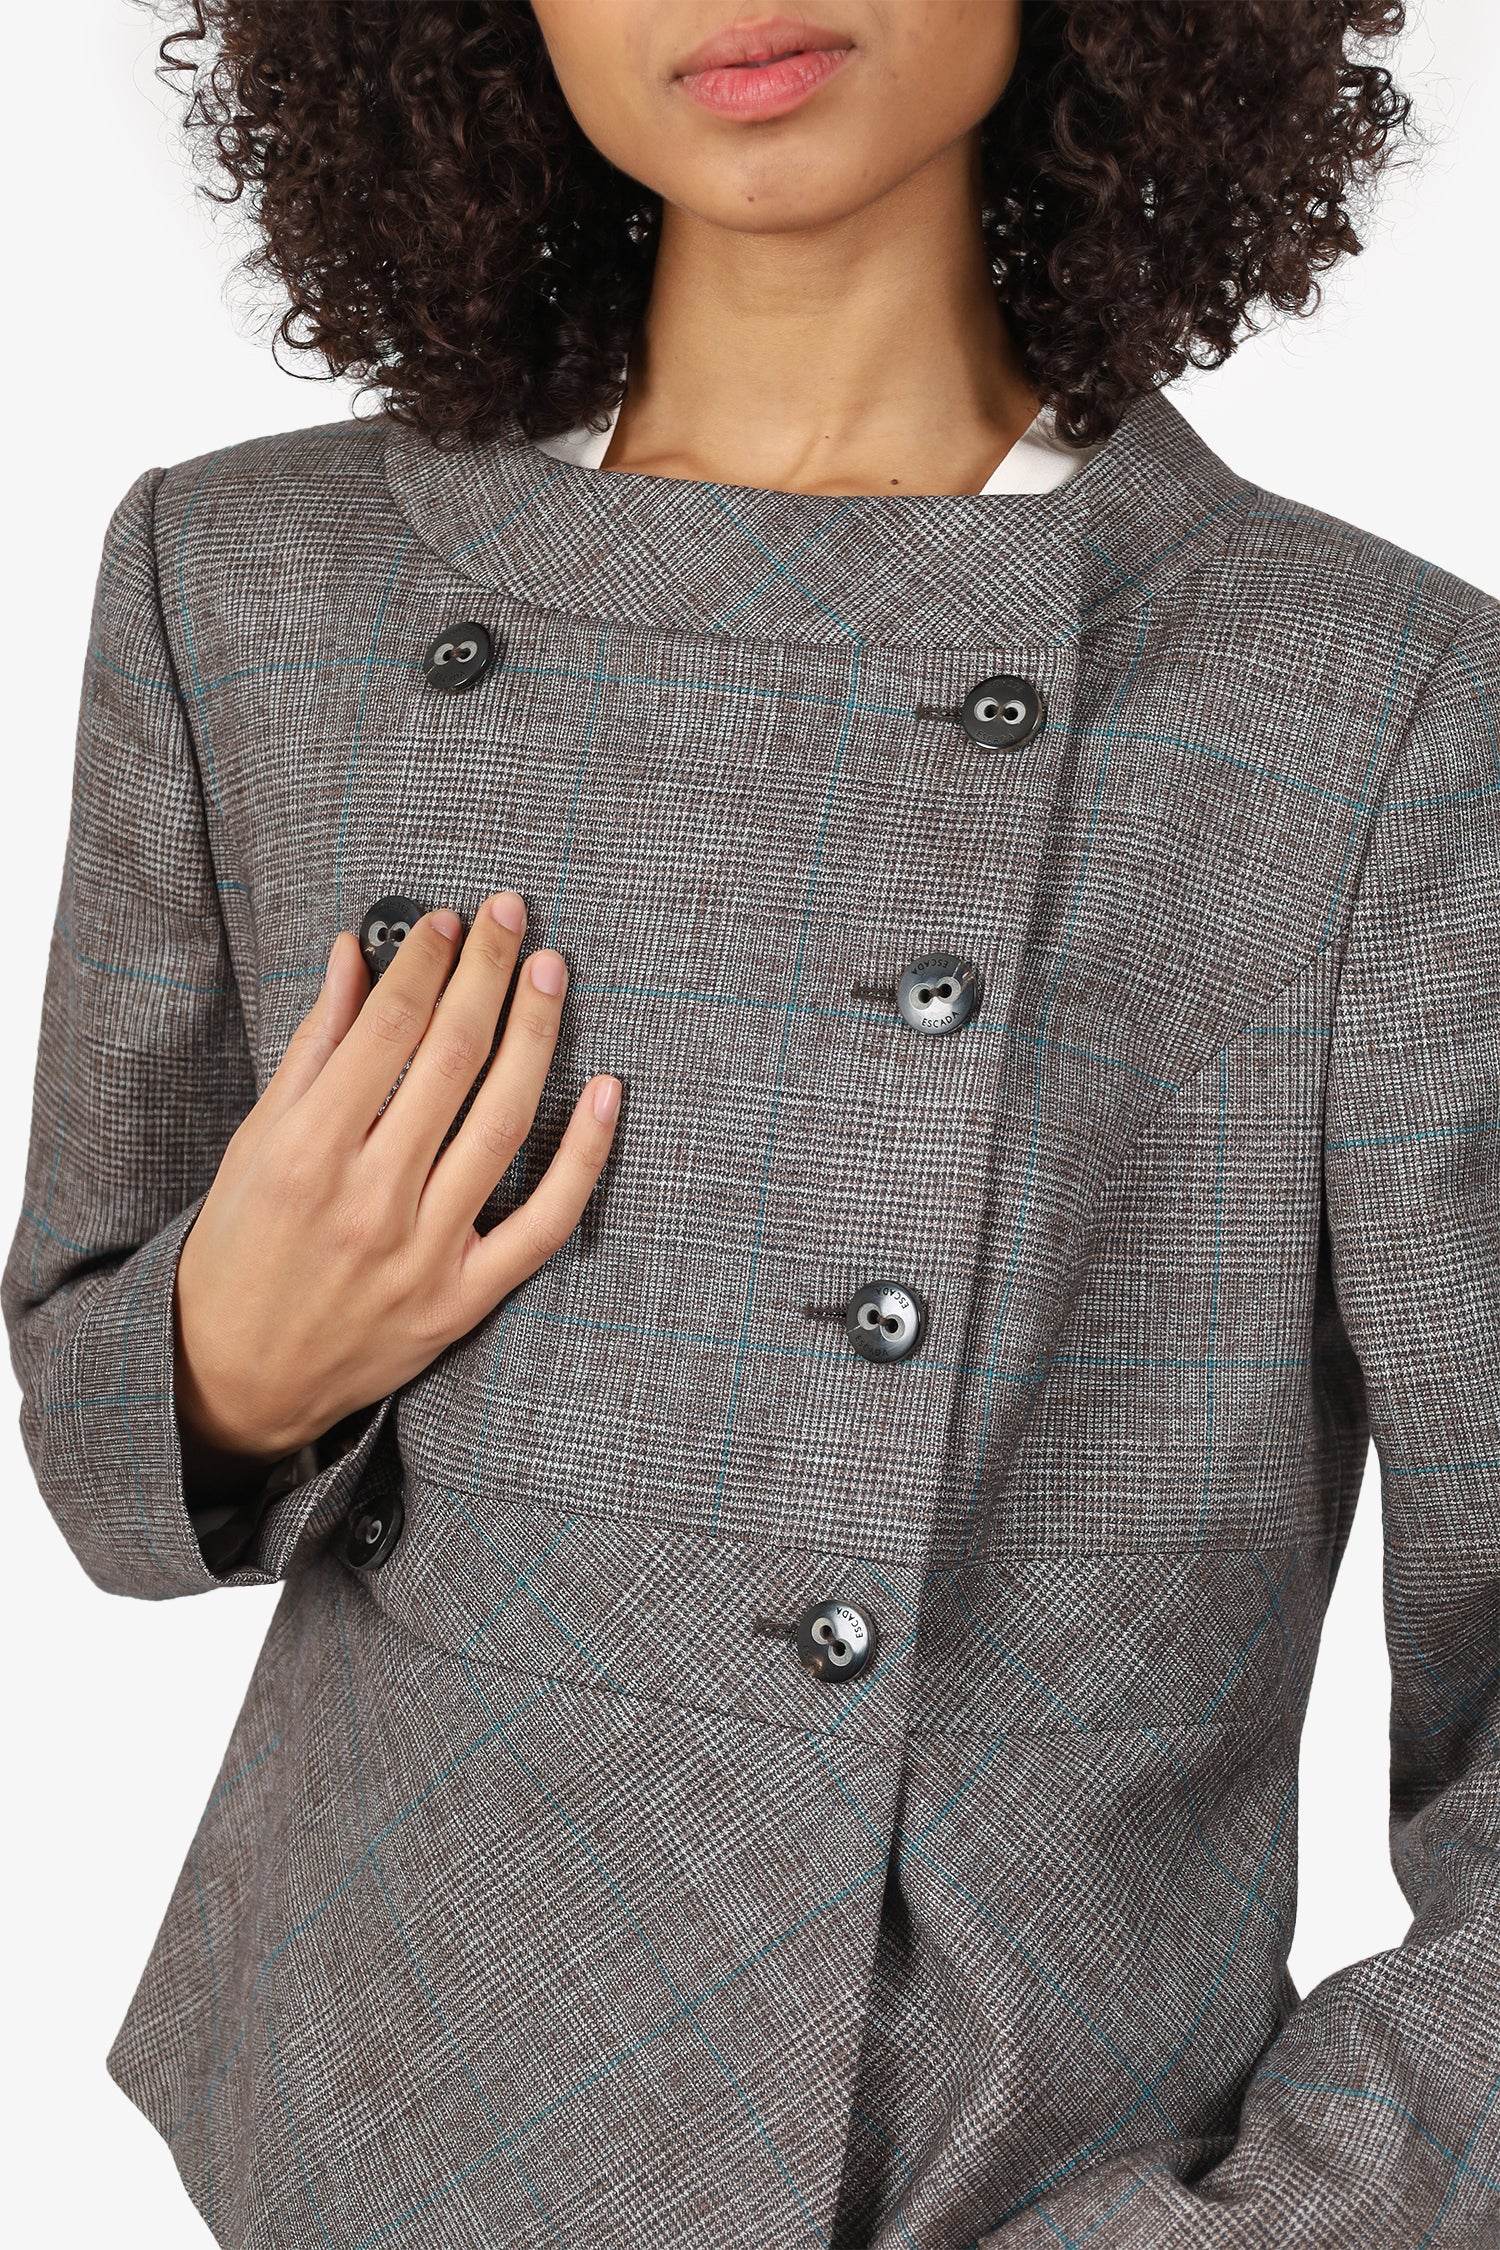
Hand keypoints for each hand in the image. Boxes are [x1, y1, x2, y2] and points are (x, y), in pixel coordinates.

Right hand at [173, 893, 619, 1479]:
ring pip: (502, 1124)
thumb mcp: (254, 1144)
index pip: (386, 1031)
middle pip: (451, 1062)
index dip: (425, 964)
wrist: (236, 1382)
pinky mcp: (464, 1300)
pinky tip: (606, 1091)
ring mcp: (425, 1254)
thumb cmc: (239, 1252)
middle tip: (509, 915)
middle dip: (485, 975)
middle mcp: (370, 1201)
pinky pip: (543, 1223)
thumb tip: (357, 956)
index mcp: (306, 1153)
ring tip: (550, 971)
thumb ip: (314, 1050)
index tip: (448, 919)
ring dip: (535, 1036)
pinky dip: (583, 1156)